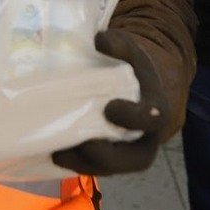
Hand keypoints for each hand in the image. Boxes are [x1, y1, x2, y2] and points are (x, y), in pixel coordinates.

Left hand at [52, 30, 169, 175]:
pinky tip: (54, 153)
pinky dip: (74, 164)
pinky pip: (93, 168)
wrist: (132, 88)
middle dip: (107, 156)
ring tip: (59, 153)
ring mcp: (125, 153)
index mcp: (155, 112)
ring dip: (84, 164)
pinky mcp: (106, 159)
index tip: (110, 107)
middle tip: (84, 144)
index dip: (133, 118)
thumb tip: (100, 39)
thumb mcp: (131, 52)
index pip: (152, 120)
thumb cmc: (132, 70)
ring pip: (109, 170)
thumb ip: (120, 44)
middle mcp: (144, 139)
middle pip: (132, 160)